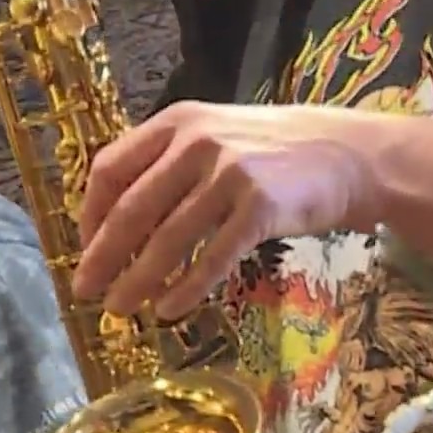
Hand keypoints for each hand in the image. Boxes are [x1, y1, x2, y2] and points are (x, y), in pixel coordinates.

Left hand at [72, 102, 381, 318]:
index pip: (112, 168)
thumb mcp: (212, 137)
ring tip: (119, 307)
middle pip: (133, 208)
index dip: (91, 213)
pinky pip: (212, 257)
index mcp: (175, 123)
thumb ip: (166, 165)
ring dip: (137, 280)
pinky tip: (168, 309)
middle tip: (85, 289)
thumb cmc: (271, 151)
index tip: (84, 247)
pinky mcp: (260, 208)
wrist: (347, 154)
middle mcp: (196, 143)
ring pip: (168, 238)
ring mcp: (229, 174)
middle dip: (103, 256)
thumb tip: (114, 223)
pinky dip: (186, 288)